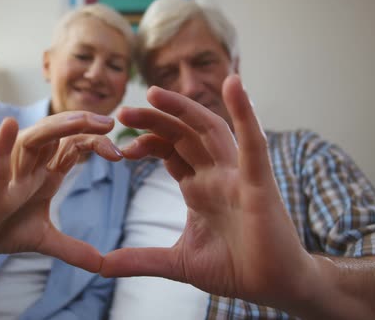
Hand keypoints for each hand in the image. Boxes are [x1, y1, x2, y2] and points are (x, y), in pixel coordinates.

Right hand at [0, 112, 121, 272]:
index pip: (72, 148)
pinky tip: (8, 126)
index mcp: (44, 174)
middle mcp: (28, 168)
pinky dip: (0, 146)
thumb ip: (72, 249)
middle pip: (55, 135)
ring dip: (53, 128)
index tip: (120, 151)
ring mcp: (9, 177)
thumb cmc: (2, 228)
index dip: (95, 142)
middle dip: (81, 124)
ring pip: (30, 142)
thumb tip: (102, 265)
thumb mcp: (43, 239)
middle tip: (108, 122)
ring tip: (77, 120)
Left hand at [101, 75, 315, 308]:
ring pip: (211, 130)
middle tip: (123, 113)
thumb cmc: (234, 270)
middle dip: (154, 120)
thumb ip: (139, 260)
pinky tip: (234, 85)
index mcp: (199, 188)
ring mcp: (238, 176)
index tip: (119, 146)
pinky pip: (253, 143)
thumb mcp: (177, 262)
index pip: (169, 152)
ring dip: (183, 109)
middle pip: (183, 135)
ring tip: (153, 93)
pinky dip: (245, 113)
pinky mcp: (260, 184)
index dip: (146, 142)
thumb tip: (101, 266)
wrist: (274, 289)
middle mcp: (217, 175)